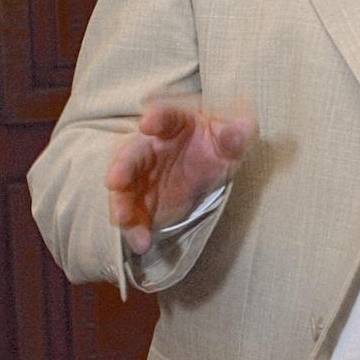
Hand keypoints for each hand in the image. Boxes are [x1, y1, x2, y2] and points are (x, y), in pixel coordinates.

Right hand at [105, 101, 257, 254]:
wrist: (209, 172)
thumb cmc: (218, 148)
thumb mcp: (233, 142)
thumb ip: (238, 135)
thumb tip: (244, 127)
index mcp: (175, 124)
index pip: (164, 117)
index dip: (156, 118)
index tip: (148, 123)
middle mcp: (151, 147)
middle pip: (131, 153)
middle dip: (122, 166)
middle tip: (115, 180)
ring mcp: (141, 175)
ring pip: (124, 187)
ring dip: (120, 203)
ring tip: (123, 220)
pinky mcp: (140, 202)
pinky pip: (132, 215)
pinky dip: (133, 229)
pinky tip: (141, 242)